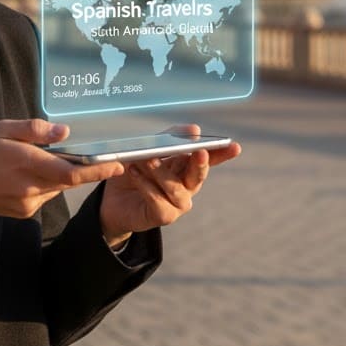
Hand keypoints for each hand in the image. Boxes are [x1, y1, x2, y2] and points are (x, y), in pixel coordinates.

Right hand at [0, 120, 123, 220]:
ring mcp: (27, 204)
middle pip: (67, 180)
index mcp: (27, 165)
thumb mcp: (0, 129)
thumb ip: (34, 130)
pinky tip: (23, 172)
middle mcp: (31, 189)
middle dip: (78, 168)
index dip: (99, 171)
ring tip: (36, 158)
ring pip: (55, 188)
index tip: (118, 165)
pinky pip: (43, 195)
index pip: (73, 173)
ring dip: (57, 174)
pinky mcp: (23, 212)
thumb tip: (64, 132)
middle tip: (83, 154)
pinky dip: (43, 183)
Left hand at [99, 124, 240, 246]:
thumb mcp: (148, 150)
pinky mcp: (163, 216)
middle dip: (199, 163)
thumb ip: (168, 138)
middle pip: (198, 175)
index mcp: (186, 168)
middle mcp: (186, 187)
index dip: (222, 153)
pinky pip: (157, 200)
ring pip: (176, 188)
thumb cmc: (132, 171)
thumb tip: (195, 130)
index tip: (234, 146)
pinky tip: (134, 173)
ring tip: (147, 159)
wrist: (111, 200)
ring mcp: (177, 204)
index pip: (208, 159)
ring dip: (161, 172)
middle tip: (200, 152)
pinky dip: (146, 185)